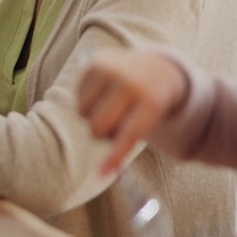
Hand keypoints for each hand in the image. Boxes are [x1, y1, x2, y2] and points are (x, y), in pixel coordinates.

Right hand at [77, 48, 187, 174]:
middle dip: (103, 135)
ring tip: (111, 108)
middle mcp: (129, 82)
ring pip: (83, 113)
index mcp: (151, 101)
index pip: (128, 135)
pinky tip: (104, 94)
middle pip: (99, 128)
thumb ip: (127, 145)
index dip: (115, 156)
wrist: (158, 68)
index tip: (102, 174)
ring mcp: (111, 70)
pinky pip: (78, 97)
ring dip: (93, 117)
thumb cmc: (151, 107)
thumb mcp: (151, 123)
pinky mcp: (95, 62)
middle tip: (117, 126)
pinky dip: (87, 102)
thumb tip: (103, 174)